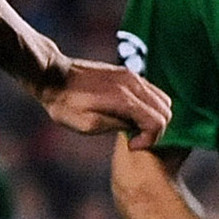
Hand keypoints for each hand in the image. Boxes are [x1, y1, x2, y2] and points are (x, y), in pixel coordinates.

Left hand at [38, 57, 172, 141]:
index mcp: (124, 98)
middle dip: (156, 129)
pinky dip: (149, 106)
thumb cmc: (64, 104)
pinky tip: (129, 114)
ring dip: (154, 117)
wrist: (53, 75)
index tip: (131, 145)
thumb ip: (116, 126)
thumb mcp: (86, 125)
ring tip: (132, 127)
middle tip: (134, 139)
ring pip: (162, 99)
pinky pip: (151, 91)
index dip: (150, 140)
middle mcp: (133, 83)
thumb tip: (135, 128)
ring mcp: (132, 75)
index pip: (158, 122)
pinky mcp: (127, 73)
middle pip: (166, 110)